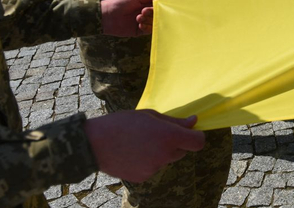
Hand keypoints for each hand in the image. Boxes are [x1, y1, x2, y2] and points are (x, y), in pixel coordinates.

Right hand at [84, 111, 204, 182]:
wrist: (95, 144)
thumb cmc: (123, 123)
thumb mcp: (150, 115)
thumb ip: (175, 121)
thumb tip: (194, 122)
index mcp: (169, 137)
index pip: (198, 142)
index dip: (196, 136)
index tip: (189, 132)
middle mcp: (165, 155)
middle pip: (182, 151)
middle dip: (175, 143)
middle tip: (156, 133)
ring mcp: (154, 168)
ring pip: (167, 159)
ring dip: (161, 152)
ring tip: (140, 142)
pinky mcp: (144, 177)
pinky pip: (154, 168)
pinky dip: (148, 161)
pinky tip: (133, 153)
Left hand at [100, 0, 167, 36]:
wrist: (106, 16)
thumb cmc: (120, 2)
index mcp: (146, 2)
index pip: (160, 3)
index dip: (162, 5)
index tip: (162, 5)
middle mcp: (146, 12)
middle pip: (158, 14)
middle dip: (153, 13)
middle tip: (144, 11)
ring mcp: (143, 21)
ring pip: (154, 22)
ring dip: (148, 20)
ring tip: (138, 18)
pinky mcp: (139, 31)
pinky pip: (148, 31)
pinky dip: (146, 28)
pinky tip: (139, 25)